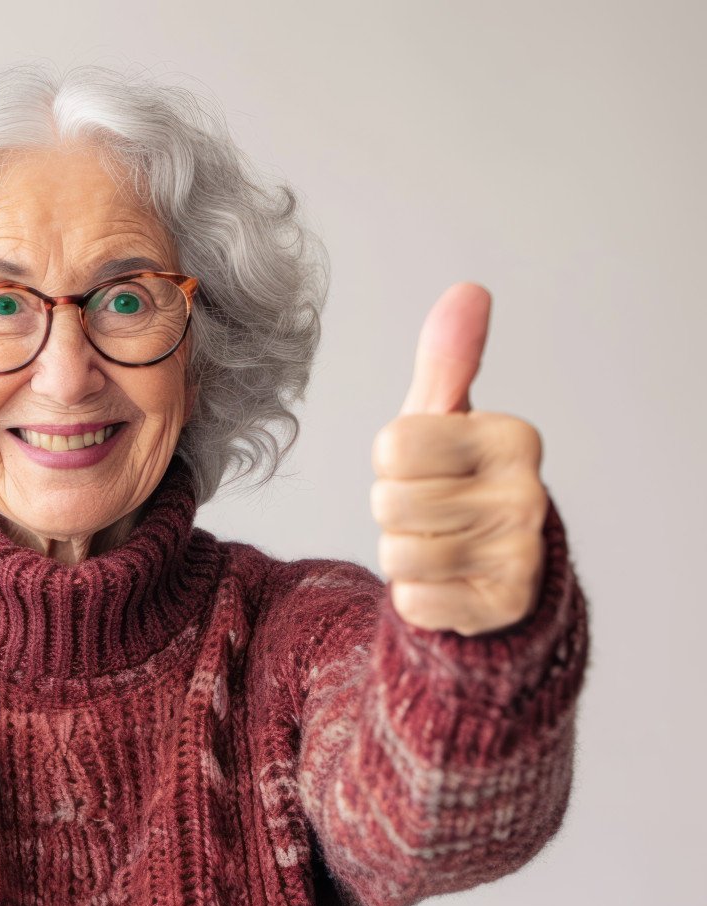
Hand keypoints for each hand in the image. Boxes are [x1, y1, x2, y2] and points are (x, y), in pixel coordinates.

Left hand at [369, 282, 547, 636]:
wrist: (494, 566)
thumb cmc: (454, 479)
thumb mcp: (443, 418)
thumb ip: (448, 359)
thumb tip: (468, 291)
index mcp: (511, 436)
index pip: (391, 445)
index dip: (391, 461)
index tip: (425, 467)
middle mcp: (526, 492)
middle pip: (389, 501)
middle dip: (393, 511)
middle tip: (430, 510)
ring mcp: (520, 553)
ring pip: (397, 553)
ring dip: (402, 554)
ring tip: (438, 544)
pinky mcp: (504, 606)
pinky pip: (413, 600)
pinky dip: (416, 596)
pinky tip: (447, 582)